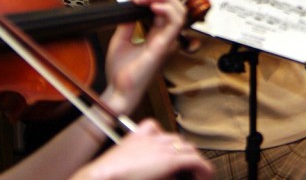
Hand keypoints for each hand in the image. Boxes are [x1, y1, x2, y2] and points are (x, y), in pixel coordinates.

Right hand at [70, 120, 211, 179]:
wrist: (101, 176)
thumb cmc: (108, 174)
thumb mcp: (125, 163)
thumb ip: (141, 163)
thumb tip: (162, 174)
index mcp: (137, 136)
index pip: (158, 131)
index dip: (168, 145)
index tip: (170, 156)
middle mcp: (151, 138)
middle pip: (176, 140)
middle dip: (183, 153)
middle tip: (186, 169)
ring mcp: (162, 147)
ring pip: (188, 148)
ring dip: (194, 161)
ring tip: (196, 174)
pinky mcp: (171, 159)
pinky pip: (196, 161)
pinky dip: (203, 170)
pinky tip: (204, 178)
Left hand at [100, 0, 185, 115]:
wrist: (118, 91)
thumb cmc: (120, 73)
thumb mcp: (120, 40)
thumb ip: (128, 24)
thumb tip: (130, 8)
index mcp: (156, 36)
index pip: (166, 10)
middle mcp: (164, 38)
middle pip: (176, 8)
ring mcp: (165, 42)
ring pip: (180, 12)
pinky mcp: (163, 46)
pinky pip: (175, 24)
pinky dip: (167, 10)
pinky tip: (154, 7)